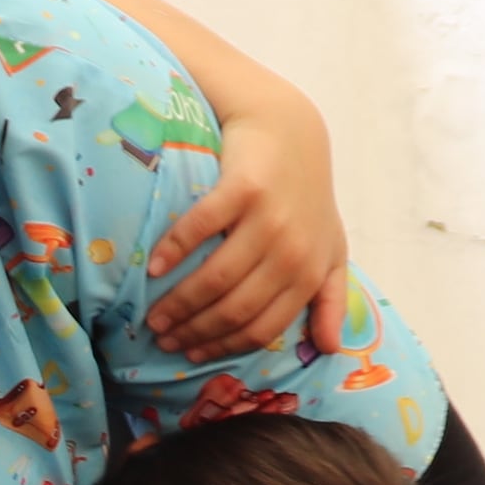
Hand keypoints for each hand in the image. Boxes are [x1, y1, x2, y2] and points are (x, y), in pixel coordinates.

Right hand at [140, 84, 346, 359]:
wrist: (289, 129)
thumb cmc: (306, 195)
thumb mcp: (331, 249)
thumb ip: (330, 298)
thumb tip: (330, 348)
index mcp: (310, 272)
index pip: (261, 327)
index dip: (223, 347)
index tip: (192, 355)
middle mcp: (291, 250)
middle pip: (234, 309)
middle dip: (195, 331)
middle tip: (163, 338)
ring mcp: (267, 219)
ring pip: (217, 278)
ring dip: (179, 303)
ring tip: (153, 315)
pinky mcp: (243, 188)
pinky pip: (201, 229)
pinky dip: (174, 251)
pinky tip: (154, 268)